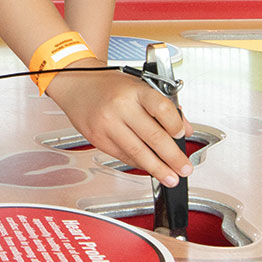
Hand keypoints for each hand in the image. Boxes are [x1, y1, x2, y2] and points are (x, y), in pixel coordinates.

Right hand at [45, 66, 191, 186]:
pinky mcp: (98, 139)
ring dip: (157, 168)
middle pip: (152, 136)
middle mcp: (121, 107)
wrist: (77, 84)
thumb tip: (184, 129)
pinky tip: (150, 168)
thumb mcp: (139, 86)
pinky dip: (139, 164)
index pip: (162, 108)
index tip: (183, 135)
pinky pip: (123, 156)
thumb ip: (164, 107)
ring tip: (170, 177)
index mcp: (135, 90)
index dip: (176, 125)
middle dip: (172, 157)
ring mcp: (108, 124)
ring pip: (137, 152)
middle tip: (184, 168)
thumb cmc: (110, 85)